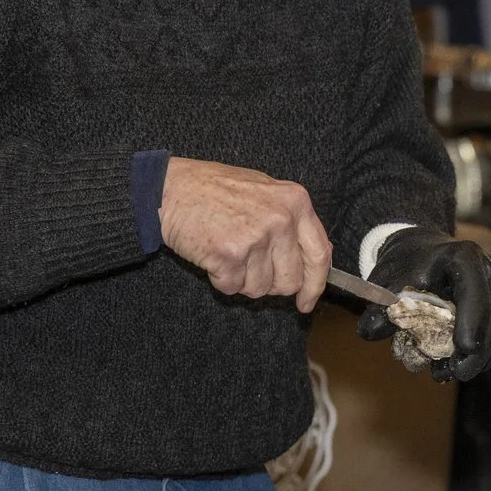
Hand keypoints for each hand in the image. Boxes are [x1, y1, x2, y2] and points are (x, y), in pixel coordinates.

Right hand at [157, 158, 331, 310]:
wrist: (170, 189)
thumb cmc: (214, 189)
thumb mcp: (265, 191)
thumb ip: (291, 221)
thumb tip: (309, 261)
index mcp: (296, 202)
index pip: (320, 255)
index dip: (315, 285)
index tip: (306, 301)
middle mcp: (281, 219)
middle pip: (290, 280)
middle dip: (270, 284)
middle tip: (249, 267)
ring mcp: (256, 238)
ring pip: (260, 288)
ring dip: (242, 279)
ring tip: (227, 250)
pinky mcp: (230, 256)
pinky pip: (233, 288)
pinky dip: (221, 279)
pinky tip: (213, 255)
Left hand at [361, 225, 490, 380]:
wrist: (422, 252)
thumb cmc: (406, 266)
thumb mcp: (388, 281)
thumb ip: (380, 307)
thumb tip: (370, 332)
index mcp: (462, 257)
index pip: (473, 287)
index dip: (472, 317)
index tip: (463, 347)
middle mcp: (489, 270)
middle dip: (479, 348)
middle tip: (458, 373)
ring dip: (481, 356)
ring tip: (451, 372)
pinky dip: (487, 356)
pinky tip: (462, 366)